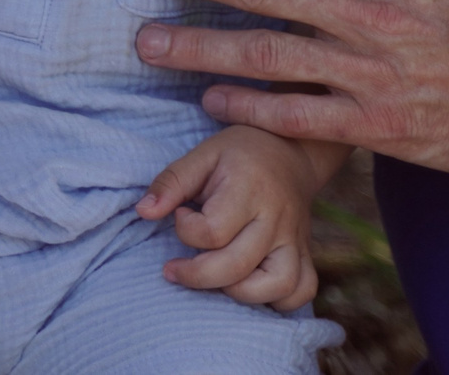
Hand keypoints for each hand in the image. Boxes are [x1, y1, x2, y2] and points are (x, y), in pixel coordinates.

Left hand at [137, 126, 327, 309]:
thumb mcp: (202, 155)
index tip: (180, 216)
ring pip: (279, 285)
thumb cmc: (238, 155)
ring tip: (215, 279)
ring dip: (239, 293)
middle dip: (197, 276)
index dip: (186, 230)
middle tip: (174, 268)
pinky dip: (279, 300)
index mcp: (248, 188)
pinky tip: (250, 286)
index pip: (213, 231)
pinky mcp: (305, 252)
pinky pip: (302, 290)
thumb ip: (171, 183)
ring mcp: (295, 238)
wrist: (290, 150)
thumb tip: (143, 211)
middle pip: (238, 265)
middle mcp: (276, 217)